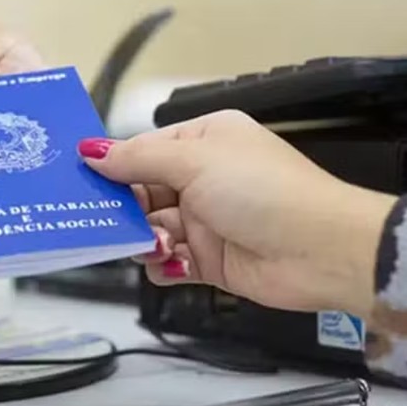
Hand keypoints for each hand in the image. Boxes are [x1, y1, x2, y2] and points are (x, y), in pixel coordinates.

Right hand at [78, 110, 397, 318]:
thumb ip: (137, 159)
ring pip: (150, 229)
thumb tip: (93, 150)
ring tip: (153, 245)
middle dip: (124, 208)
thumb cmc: (270, 193)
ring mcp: (208, 219)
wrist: (323, 252)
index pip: (144, 150)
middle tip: (105, 220)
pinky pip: (169, 262)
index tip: (83, 180)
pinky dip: (162, 265)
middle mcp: (205, 177)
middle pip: (142, 192)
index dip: (115, 166)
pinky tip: (170, 263)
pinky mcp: (211, 259)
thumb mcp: (194, 162)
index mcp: (206, 140)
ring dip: (143, 239)